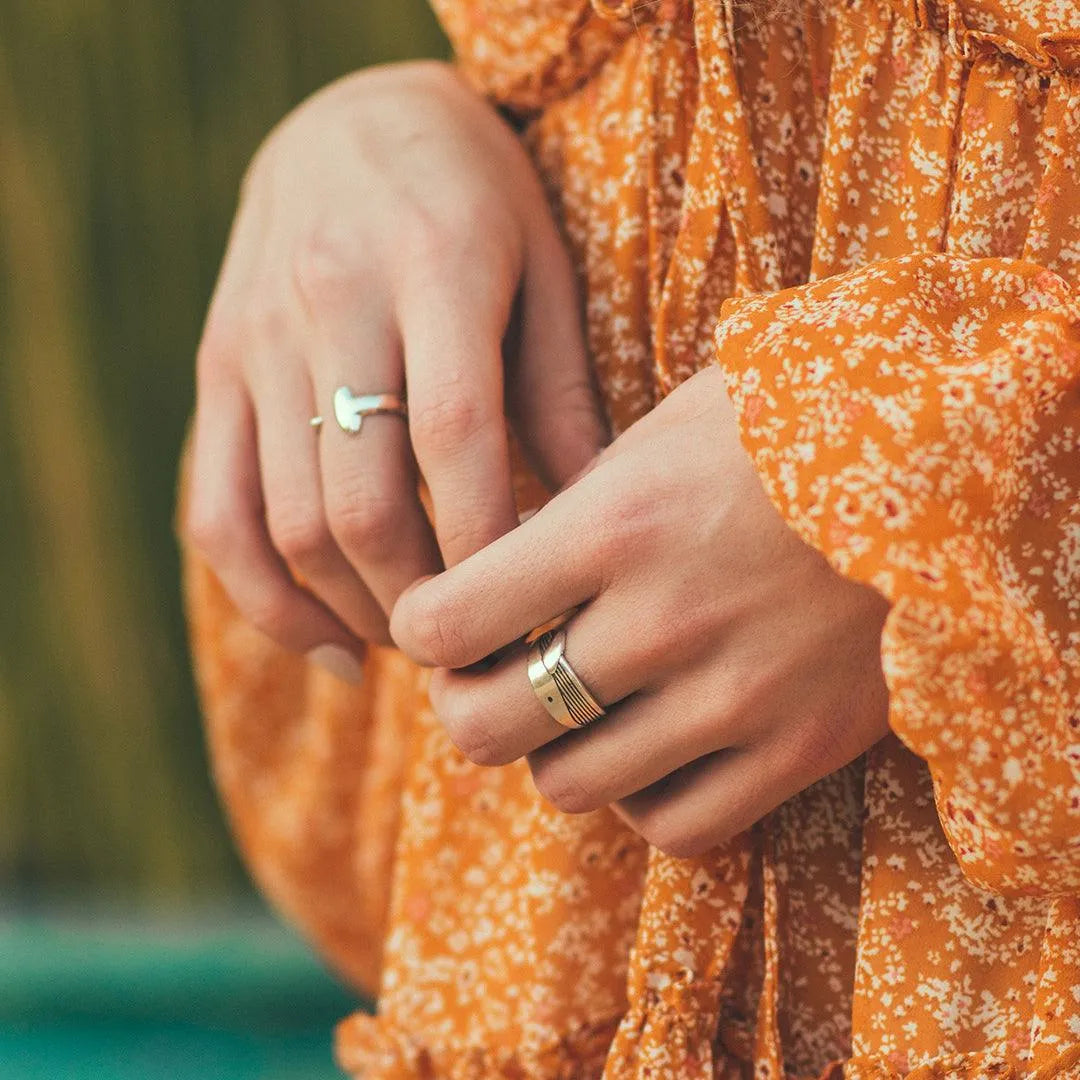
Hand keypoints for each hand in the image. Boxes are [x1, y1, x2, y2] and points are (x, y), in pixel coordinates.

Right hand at [184, 61, 604, 680]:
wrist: (352, 118)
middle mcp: (330, 303)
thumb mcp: (544, 270)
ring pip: (285, 522)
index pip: (456, 438)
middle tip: (479, 643)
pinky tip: (328, 640)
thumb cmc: (478, 198)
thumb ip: (562, 395)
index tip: (535, 614)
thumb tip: (588, 528)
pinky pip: (216, 510)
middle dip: (424, 602)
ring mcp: (256, 341)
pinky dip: (264, 598)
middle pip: (362, 502)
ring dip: (353, 610)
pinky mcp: (215, 371)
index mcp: (434, 266)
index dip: (492, 547)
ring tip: (418, 645)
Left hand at [391, 365, 890, 855]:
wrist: (942, 457)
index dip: (420, 630)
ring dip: (556, 750)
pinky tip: (656, 744)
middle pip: (486, 727)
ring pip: (570, 786)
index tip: (436, 621)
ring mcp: (734, 698)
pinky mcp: (800, 749)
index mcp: (613, 525)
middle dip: (465, 705)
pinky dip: (643, 797)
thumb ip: (568, 515)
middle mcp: (662, 621)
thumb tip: (490, 577)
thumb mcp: (660, 435)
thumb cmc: (782, 427)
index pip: (446, 623)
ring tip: (583, 704)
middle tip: (487, 676)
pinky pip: (675, 826)